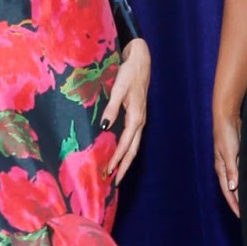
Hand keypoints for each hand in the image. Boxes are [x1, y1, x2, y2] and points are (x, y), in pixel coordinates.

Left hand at [103, 38, 149, 185]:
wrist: (141, 63)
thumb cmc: (129, 74)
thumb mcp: (119, 89)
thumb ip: (112, 108)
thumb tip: (104, 126)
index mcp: (136, 118)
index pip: (125, 144)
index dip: (117, 158)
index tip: (109, 171)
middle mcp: (140, 122)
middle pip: (133, 150)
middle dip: (124, 167)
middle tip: (115, 182)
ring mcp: (140, 121)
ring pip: (134, 146)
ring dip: (126, 160)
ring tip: (117, 173)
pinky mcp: (137, 118)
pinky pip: (133, 139)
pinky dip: (127, 150)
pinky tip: (120, 154)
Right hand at [213, 111, 240, 217]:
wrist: (227, 117)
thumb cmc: (226, 134)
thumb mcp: (229, 153)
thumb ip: (232, 170)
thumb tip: (233, 188)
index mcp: (221, 169)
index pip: (228, 192)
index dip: (234, 204)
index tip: (241, 216)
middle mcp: (226, 169)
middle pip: (233, 190)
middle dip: (239, 203)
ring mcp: (232, 163)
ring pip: (239, 183)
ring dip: (244, 193)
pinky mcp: (239, 157)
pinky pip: (243, 174)